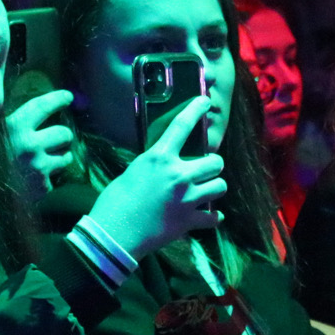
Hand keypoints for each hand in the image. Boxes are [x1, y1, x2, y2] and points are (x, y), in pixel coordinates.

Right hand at [6, 89, 76, 201]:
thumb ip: (3, 120)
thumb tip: (16, 104)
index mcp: (13, 128)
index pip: (42, 106)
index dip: (57, 99)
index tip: (68, 97)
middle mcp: (29, 146)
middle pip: (63, 133)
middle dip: (63, 135)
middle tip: (58, 138)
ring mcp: (38, 168)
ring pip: (66, 157)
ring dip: (60, 156)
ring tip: (46, 159)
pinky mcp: (42, 188)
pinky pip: (54, 178)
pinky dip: (48, 178)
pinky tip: (34, 180)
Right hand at [88, 96, 226, 259]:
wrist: (114, 233)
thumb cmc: (115, 200)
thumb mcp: (134, 171)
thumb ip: (155, 164)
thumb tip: (167, 161)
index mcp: (159, 158)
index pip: (182, 126)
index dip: (196, 109)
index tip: (205, 101)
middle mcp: (178, 175)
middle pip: (216, 162)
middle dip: (212, 165)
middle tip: (204, 170)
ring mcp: (186, 199)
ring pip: (220, 186)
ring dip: (214, 188)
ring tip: (204, 191)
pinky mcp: (189, 221)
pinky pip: (214, 217)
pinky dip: (211, 217)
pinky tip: (206, 215)